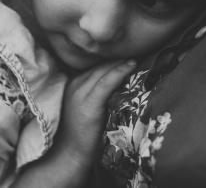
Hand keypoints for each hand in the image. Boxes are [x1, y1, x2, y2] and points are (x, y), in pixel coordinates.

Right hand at [12, 60, 136, 187]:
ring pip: (103, 71)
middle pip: (99, 66)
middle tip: (135, 51)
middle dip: (117, 59)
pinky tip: (131, 65)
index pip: (94, 67)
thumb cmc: (80, 133)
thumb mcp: (84, 106)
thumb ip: (95, 92)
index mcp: (72, 84)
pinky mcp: (88, 103)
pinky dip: (120, 72)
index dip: (111, 60)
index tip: (126, 54)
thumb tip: (118, 82)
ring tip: (136, 56)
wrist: (70, 154)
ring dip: (120, 62)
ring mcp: (80, 93)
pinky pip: (106, 82)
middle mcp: (74, 85)